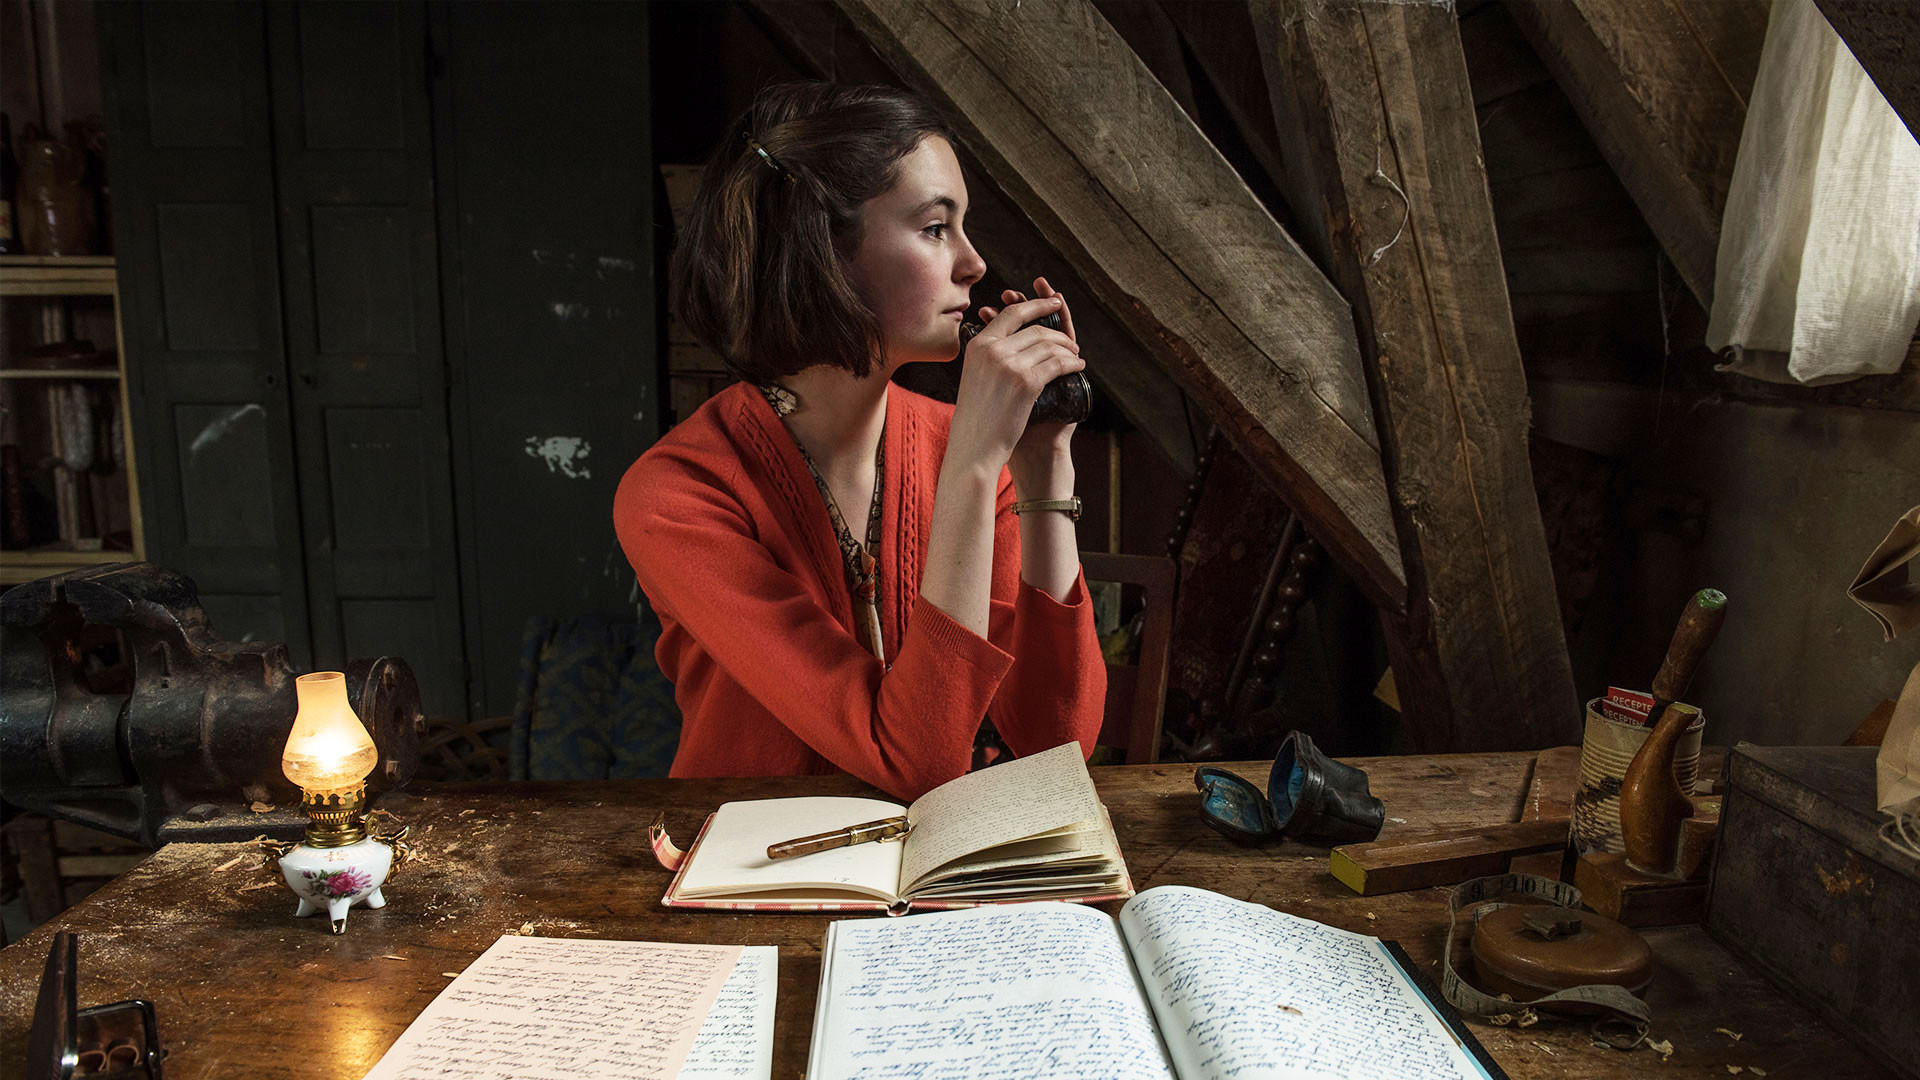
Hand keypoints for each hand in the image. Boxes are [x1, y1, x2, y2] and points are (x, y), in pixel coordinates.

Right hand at [981, 278, 1080, 494]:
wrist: (974, 446)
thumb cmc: (976, 417)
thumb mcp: (974, 376)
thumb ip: (990, 355)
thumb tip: (1015, 341)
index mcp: (978, 344)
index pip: (1012, 314)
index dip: (1036, 305)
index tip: (1054, 303)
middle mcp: (992, 350)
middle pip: (1035, 329)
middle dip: (1058, 332)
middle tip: (1070, 341)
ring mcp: (1009, 365)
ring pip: (1049, 346)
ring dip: (1068, 348)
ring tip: (1075, 355)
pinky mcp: (1026, 383)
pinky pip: (1057, 364)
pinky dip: (1072, 363)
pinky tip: (1078, 366)